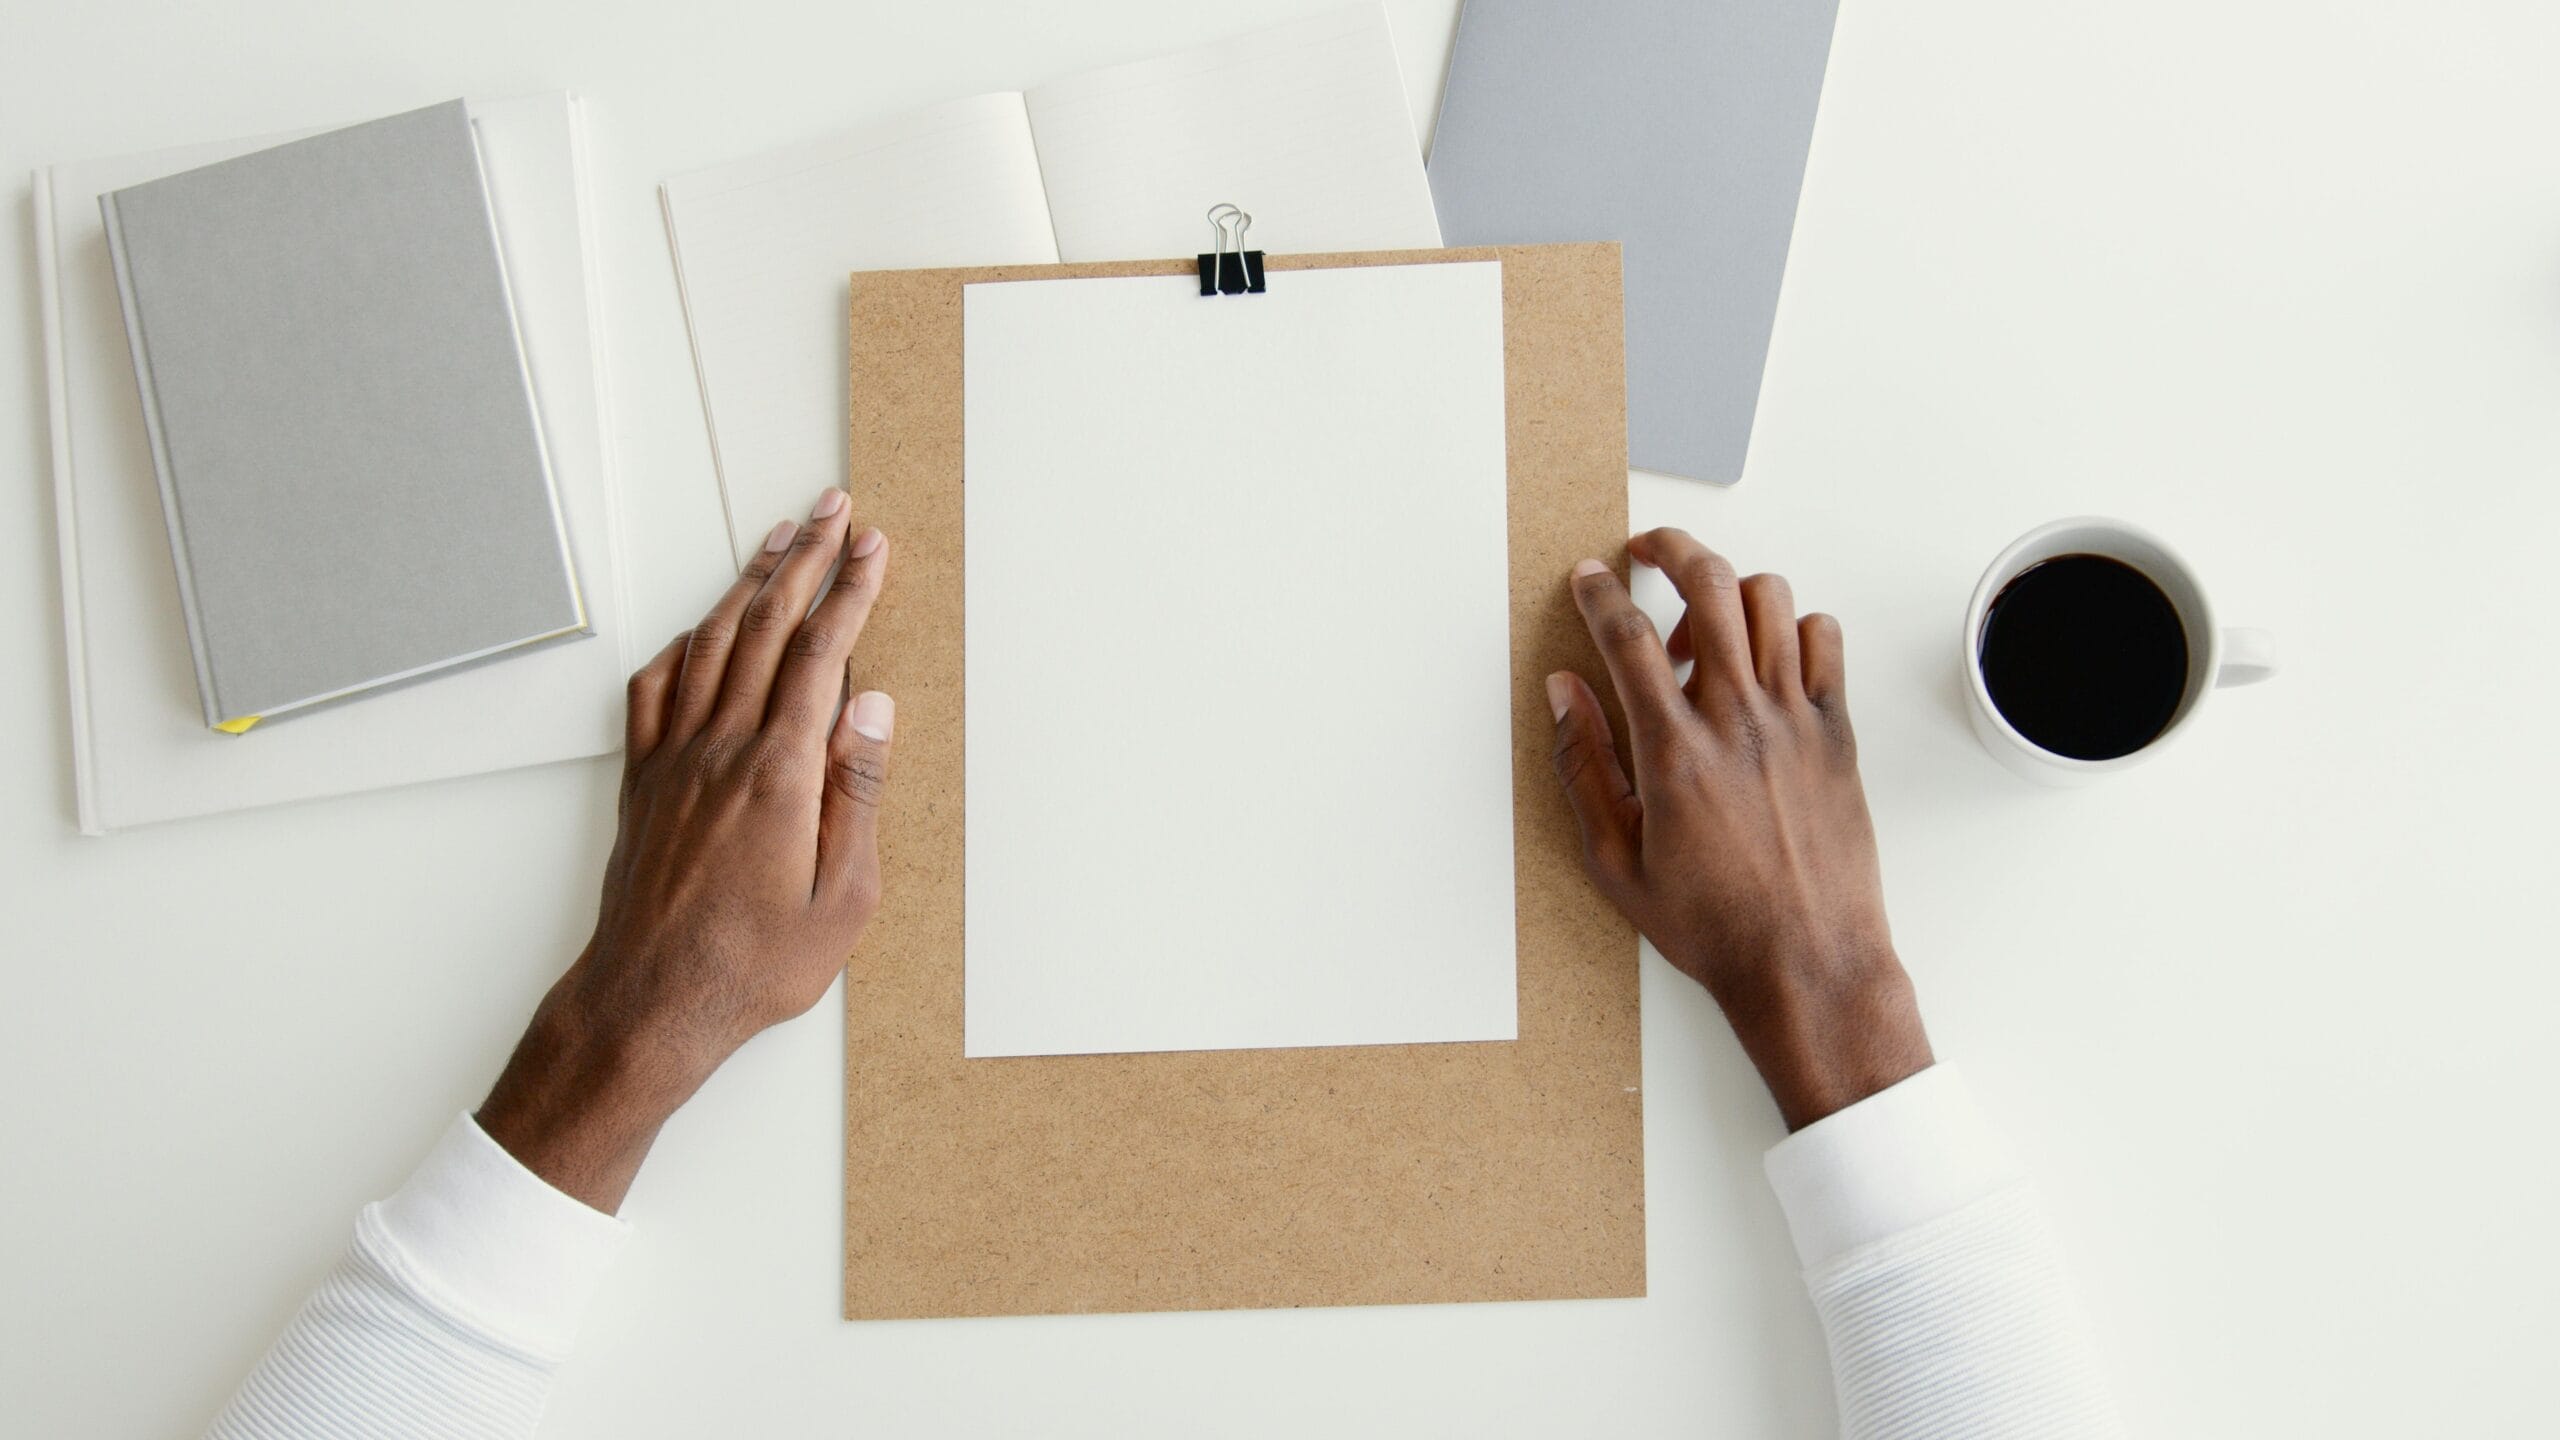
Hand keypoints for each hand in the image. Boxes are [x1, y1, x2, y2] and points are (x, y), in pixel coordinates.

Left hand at [478, 490, 893, 1210]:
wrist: (651, 1002)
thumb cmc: (751, 965)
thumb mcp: (841, 898)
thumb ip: (855, 793)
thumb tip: (870, 708)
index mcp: (778, 775)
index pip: (820, 656)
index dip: (849, 591)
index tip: (871, 545)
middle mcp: (720, 751)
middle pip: (766, 628)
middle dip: (803, 560)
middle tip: (830, 511)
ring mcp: (675, 760)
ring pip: (712, 644)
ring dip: (748, 584)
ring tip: (777, 540)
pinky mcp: (645, 780)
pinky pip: (658, 688)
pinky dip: (685, 643)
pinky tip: (702, 629)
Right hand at [1549, 528, 1930, 1130]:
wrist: (1807, 963)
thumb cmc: (1713, 925)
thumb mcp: (1614, 861)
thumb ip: (1584, 767)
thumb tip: (1565, 694)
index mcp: (1675, 754)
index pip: (1628, 637)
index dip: (1600, 593)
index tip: (1589, 578)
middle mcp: (1739, 721)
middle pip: (1708, 585)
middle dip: (1670, 548)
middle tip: (1647, 551)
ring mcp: (1796, 721)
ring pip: (1769, 599)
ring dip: (1727, 590)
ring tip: (1702, 627)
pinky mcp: (1837, 733)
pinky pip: (1823, 640)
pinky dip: (1791, 628)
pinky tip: (1764, 662)